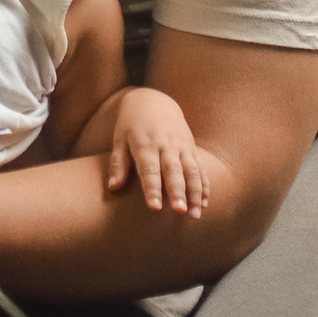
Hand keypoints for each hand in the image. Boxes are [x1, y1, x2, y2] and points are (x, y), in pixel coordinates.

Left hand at [107, 86, 208, 217]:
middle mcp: (166, 145)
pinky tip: (204, 204)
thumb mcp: (120, 139)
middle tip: (180, 212)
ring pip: (192, 172)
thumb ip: (118, 164)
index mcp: (145, 144)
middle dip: (178, 192)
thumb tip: (112, 187)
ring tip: (195, 215)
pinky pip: (200, 169)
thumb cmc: (131, 124)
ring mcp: (182, 147)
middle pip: (173, 171)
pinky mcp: (191, 148)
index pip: (149, 169)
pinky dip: (203, 186)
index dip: (152, 188)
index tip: (154, 207)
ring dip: (195, 194)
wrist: (154, 101)